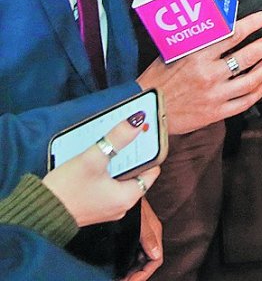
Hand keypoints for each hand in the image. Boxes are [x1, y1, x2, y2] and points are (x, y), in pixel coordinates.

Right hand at [41, 119, 160, 226]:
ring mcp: (107, 208)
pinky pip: (107, 186)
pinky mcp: (94, 207)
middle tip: (126, 137)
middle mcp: (122, 206)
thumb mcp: (93, 159)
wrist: (37, 213)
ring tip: (109, 146)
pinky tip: (96, 161)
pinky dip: (105, 173)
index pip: (152, 169)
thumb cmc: (66, 190)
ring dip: (117, 163)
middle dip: (131, 155)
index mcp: (128, 197)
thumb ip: (117, 138)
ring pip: (120, 179)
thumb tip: (137, 121)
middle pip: (136, 173)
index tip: (145, 135)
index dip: (150, 151)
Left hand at [123, 200, 162, 280]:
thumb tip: (156, 255)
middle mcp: (150, 236)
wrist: (121, 186)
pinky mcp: (133, 234)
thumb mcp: (138, 219)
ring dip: (132, 271)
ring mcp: (141, 236)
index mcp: (155, 233)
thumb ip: (147, 236)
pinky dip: (128, 264)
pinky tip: (119, 269)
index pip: (155, 260)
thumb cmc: (131, 200)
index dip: (144, 274)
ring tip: (120, 279)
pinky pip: (134, 254)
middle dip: (137, 275)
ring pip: (141, 260)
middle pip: (148, 262)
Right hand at [137, 10, 261, 134]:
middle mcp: (209, 75)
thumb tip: (217, 27)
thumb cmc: (157, 80)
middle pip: (247, 56)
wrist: (146, 112)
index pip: (231, 36)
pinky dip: (258, 91)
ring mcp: (215, 95)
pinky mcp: (216, 112)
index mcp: (197, 56)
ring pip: (251, 79)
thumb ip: (196, 43)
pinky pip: (245, 101)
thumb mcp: (173, 54)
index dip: (251, 24)